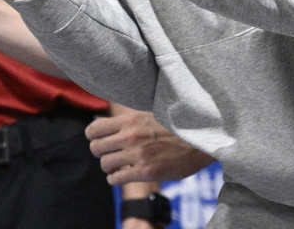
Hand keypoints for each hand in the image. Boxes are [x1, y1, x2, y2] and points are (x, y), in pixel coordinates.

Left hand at [87, 108, 213, 184]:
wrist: (200, 139)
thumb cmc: (176, 127)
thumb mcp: (151, 114)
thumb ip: (131, 120)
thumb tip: (112, 125)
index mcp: (131, 120)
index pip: (94, 128)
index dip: (93, 136)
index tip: (100, 140)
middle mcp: (131, 136)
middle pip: (95, 148)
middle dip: (100, 153)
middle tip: (110, 155)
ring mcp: (137, 154)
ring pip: (105, 164)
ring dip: (109, 167)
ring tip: (119, 166)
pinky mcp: (145, 171)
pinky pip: (116, 179)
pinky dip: (116, 179)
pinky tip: (124, 175)